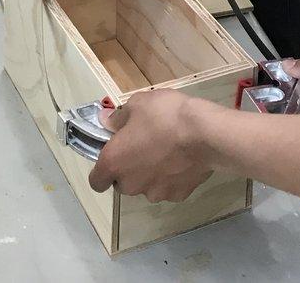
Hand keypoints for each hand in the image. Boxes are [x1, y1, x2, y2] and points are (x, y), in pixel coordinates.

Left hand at [89, 91, 212, 201]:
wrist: (204, 133)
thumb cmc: (164, 115)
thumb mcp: (137, 104)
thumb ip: (118, 117)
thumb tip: (107, 123)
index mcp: (114, 162)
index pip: (96, 181)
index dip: (102, 170)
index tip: (113, 154)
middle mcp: (130, 184)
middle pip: (122, 183)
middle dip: (129, 169)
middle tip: (142, 146)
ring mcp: (155, 193)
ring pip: (146, 186)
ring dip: (150, 174)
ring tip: (166, 150)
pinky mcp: (178, 196)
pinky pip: (169, 187)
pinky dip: (171, 177)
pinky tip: (181, 159)